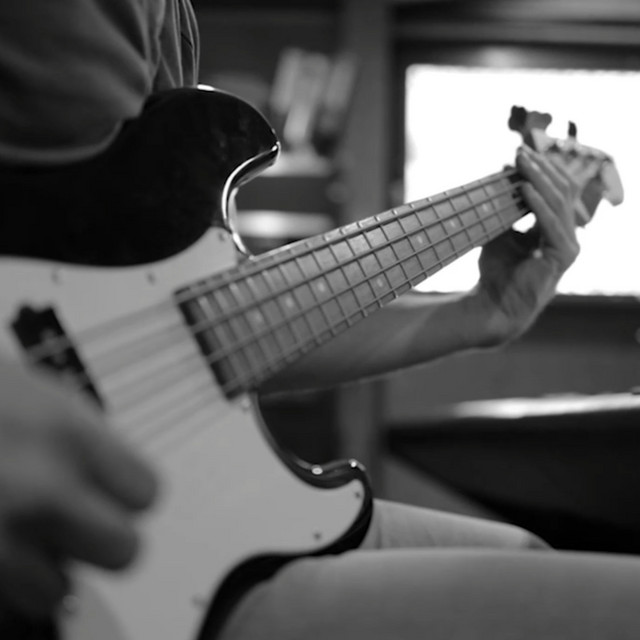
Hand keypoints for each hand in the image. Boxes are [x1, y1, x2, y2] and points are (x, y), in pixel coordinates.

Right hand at [0, 359, 156, 617]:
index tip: (111, 495)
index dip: (126, 496)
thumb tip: (116, 484)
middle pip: (122, 551)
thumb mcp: (30, 398)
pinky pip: (3, 607)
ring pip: (57, 589)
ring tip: (5, 530)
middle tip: (71, 525)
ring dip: (38, 568)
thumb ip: (83, 443)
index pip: (145, 493)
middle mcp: (39, 492)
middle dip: (97, 540)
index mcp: (66, 436)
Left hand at [468, 145, 581, 344]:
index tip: (519, 154)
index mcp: (555, 230)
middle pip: (561, 192)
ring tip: (521, 163)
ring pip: (559, 203)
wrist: (493, 304)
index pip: (556, 192)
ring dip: (538, 180)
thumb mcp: (499, 232)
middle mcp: (567, 236)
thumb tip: (502, 173)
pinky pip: (552, 224)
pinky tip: (524, 189)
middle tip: (520, 152)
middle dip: (540, 169)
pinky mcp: (562, 257)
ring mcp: (568, 247)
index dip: (540, 171)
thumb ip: (505, 207)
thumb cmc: (496, 271)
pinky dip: (537, 205)